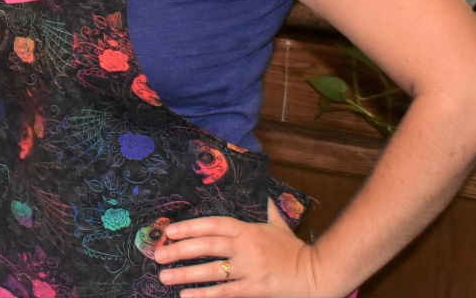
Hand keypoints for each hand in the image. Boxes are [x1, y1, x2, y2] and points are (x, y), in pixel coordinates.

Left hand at [154, 200, 326, 297]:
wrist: (317, 274)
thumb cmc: (294, 250)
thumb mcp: (278, 223)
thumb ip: (264, 207)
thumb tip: (258, 189)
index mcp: (248, 230)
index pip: (213, 224)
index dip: (190, 227)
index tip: (168, 231)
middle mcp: (246, 247)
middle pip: (207, 246)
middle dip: (179, 250)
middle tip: (158, 255)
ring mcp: (250, 269)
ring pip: (212, 271)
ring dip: (185, 275)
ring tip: (164, 277)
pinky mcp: (255, 289)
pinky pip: (225, 292)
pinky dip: (205, 295)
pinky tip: (187, 297)